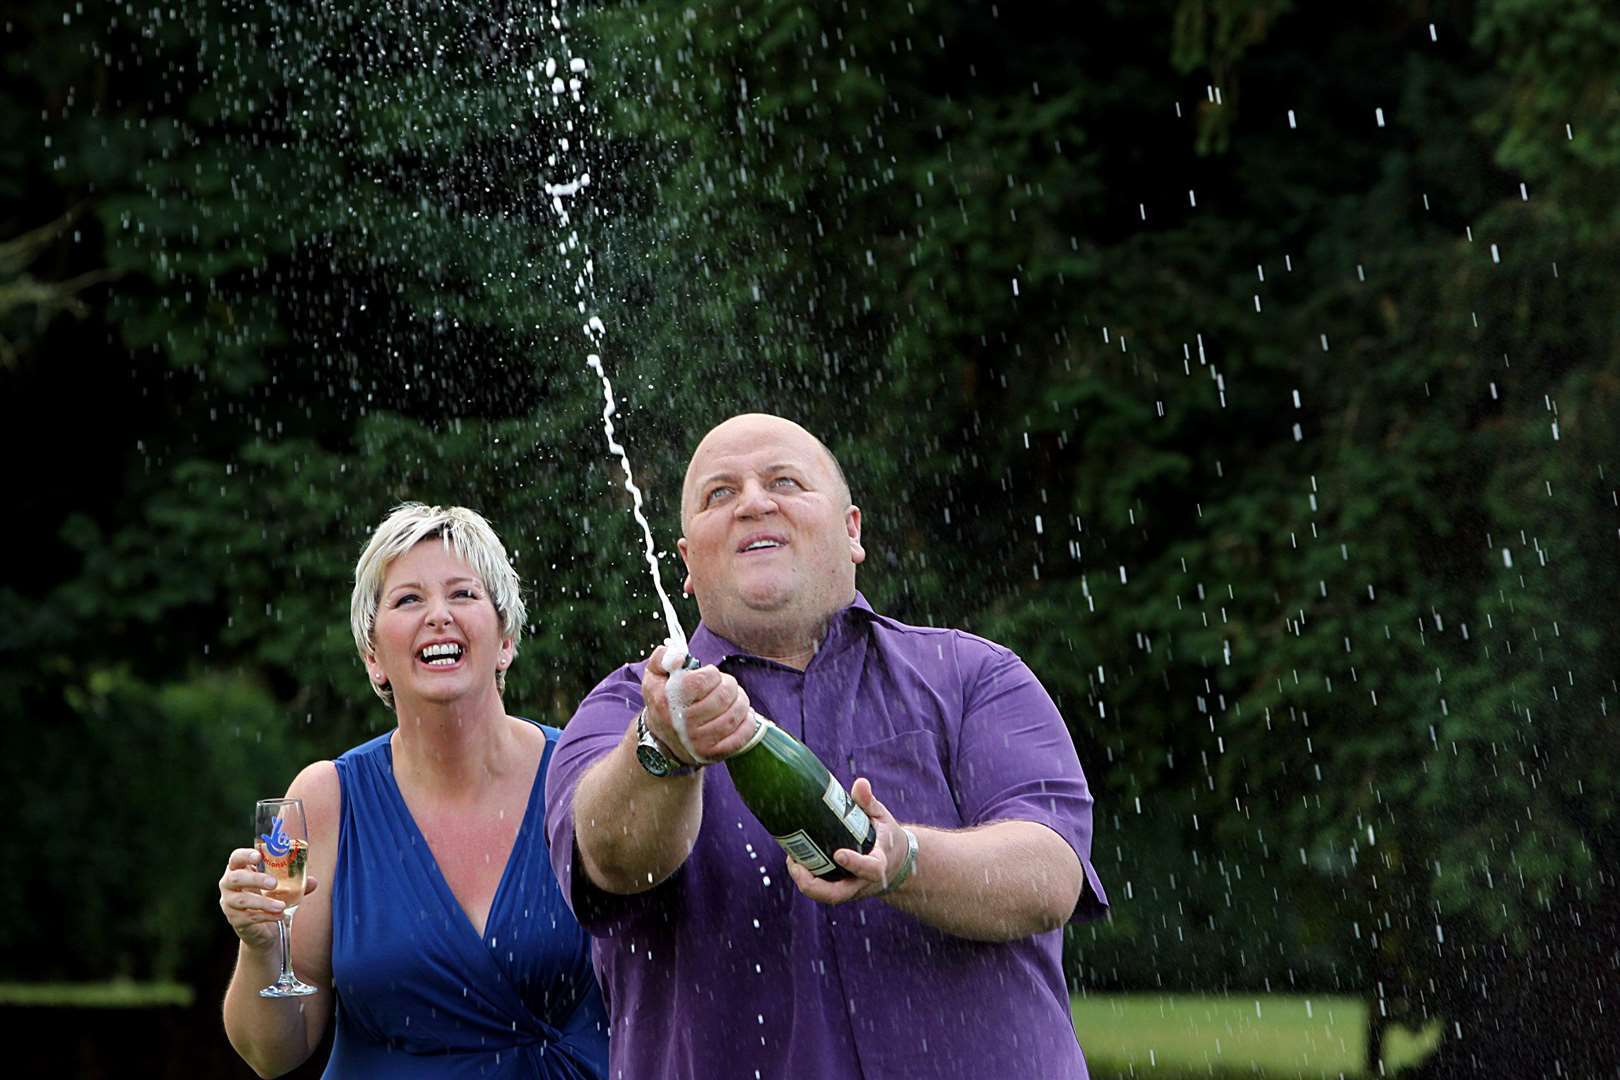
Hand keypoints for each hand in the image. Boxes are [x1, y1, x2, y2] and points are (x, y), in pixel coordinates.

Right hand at [218, 848, 319, 949]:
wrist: (261, 929)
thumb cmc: (268, 898)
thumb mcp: (281, 887)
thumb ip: (296, 883)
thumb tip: (313, 882)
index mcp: (239, 870)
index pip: (235, 858)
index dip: (245, 855)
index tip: (258, 856)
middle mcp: (229, 885)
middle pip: (236, 878)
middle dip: (255, 879)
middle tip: (274, 883)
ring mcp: (229, 903)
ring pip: (242, 900)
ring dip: (263, 902)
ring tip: (281, 906)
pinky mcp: (235, 920)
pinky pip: (248, 917)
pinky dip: (266, 916)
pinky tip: (280, 916)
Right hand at [640, 644, 755, 764]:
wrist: (663, 742)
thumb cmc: (664, 702)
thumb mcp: (654, 676)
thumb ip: (663, 657)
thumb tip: (679, 656)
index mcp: (668, 701)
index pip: (702, 681)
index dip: (711, 674)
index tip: (708, 676)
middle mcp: (683, 725)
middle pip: (724, 696)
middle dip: (729, 684)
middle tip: (724, 685)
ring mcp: (700, 742)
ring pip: (736, 713)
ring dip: (740, 700)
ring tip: (733, 698)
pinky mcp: (715, 754)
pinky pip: (743, 734)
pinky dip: (748, 721)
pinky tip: (742, 714)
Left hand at [785, 778, 911, 903]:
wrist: (894, 863)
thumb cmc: (885, 836)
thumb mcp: (882, 817)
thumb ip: (869, 803)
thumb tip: (860, 784)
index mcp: (880, 863)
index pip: (871, 869)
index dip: (855, 864)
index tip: (839, 854)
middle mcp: (864, 882)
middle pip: (838, 894)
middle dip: (814, 885)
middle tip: (795, 865)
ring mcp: (851, 889)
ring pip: (827, 896)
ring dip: (805, 883)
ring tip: (791, 861)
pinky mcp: (841, 889)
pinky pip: (822, 891)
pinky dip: (807, 880)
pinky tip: (795, 862)